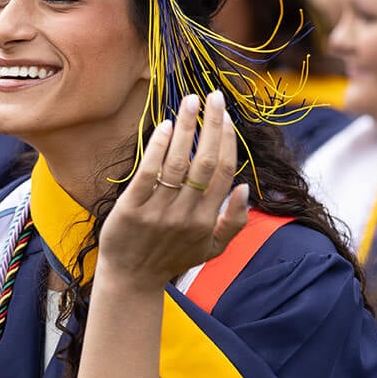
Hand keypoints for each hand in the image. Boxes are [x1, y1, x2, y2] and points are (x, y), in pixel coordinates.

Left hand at [96, 92, 249, 291]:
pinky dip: (159, 148)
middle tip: (213, 97)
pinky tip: (165, 126)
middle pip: (205, 162)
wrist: (131, 280)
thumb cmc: (172, 259)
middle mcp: (186, 215)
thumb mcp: (212, 249)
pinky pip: (149, 172)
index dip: (227, 140)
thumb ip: (234, 222)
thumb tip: (245, 188)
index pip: (223, 172)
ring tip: (190, 101)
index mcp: (207, 221)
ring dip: (186, 128)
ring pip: (178, 163)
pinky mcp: (132, 208)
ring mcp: (158, 211)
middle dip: (211, 125)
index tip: (225, 115)